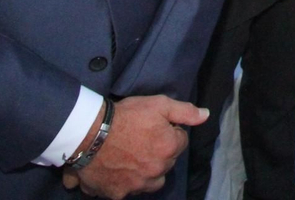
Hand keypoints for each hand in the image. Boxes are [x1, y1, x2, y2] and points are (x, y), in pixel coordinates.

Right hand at [63, 95, 204, 197]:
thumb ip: (185, 111)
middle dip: (158, 153)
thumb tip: (206, 115)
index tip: (154, 126)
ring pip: (149, 181)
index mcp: (168, 149)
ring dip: (145, 172)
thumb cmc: (126, 116)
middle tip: (141, 140)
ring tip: (131, 158)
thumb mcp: (158, 104)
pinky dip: (122, 183)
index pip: (180, 142)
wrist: (89, 133)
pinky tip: (115, 170)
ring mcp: (136, 185)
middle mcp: (156, 172)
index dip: (169, 132)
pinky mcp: (117, 193)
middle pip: (165, 164)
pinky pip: (125, 191)